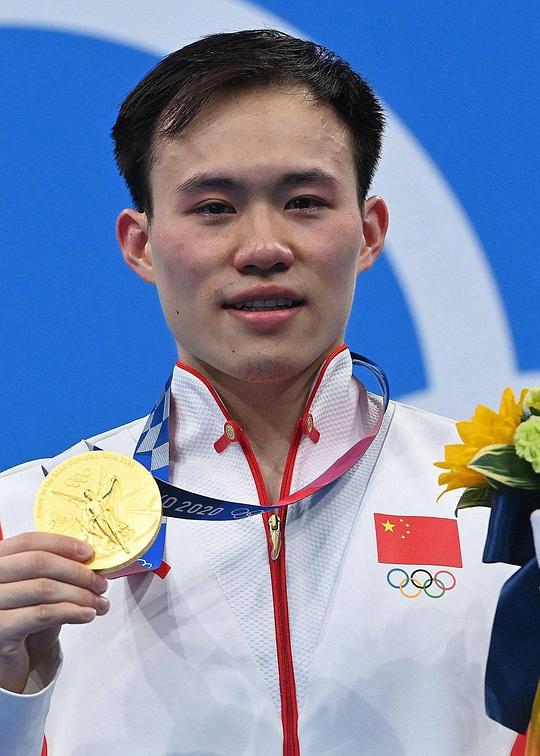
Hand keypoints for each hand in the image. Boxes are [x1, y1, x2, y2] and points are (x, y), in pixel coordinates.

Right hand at [0, 532, 108, 692]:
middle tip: (100, 583)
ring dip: (80, 594)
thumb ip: (54, 573)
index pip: (28, 542)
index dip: (61, 544)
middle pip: (37, 562)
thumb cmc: (21, 625)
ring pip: (43, 588)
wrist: (4, 668)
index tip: (89, 552)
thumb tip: (89, 561)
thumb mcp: (36, 592)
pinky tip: (87, 614)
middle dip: (76, 571)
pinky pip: (42, 615)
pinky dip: (71, 612)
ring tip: (100, 603)